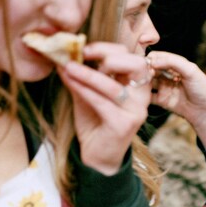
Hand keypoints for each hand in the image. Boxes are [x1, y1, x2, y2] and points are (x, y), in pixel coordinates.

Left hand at [58, 42, 153, 174]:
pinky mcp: (124, 125)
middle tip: (83, 55)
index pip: (133, 56)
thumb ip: (80, 77)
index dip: (109, 48)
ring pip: (113, 85)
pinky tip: (70, 81)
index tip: (84, 48)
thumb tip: (63, 55)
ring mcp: (135, 111)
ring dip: (88, 74)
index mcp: (137, 86)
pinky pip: (102, 102)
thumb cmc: (95, 124)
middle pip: (136, 64)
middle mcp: (142, 97)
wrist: (97, 158)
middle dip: (108, 55)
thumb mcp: (86, 95)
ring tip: (68, 67)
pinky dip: (84, 89)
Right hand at [146, 51, 205, 148]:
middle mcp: (168, 74)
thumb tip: (153, 60)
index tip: (147, 63)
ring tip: (139, 81)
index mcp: (176, 65)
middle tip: (141, 73)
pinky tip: (139, 92)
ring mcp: (164, 87)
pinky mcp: (161, 100)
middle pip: (150, 68)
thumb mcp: (191, 70)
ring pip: (147, 81)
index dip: (151, 58)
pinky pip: (148, 96)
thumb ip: (173, 62)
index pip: (158, 57)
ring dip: (141, 80)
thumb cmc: (203, 89)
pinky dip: (142, 94)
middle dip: (144, 69)